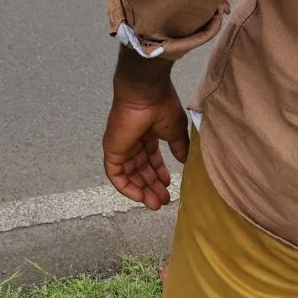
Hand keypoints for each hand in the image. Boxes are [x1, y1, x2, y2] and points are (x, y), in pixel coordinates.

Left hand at [103, 52, 188, 211]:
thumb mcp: (176, 130)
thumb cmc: (161, 107)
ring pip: (129, 174)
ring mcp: (121, 146)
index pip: (150, 158)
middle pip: (140, 169)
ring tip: (155, 203)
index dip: (159, 173)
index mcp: (147, 133)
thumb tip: (185, 160)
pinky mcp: (112, 151)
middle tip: (163, 201)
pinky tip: (140, 197)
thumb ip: (179, 146)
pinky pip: (116, 174)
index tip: (169, 186)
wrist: (145, 94)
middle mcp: (132, 141)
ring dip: (142, 190)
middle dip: (152, 186)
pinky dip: (126, 187)